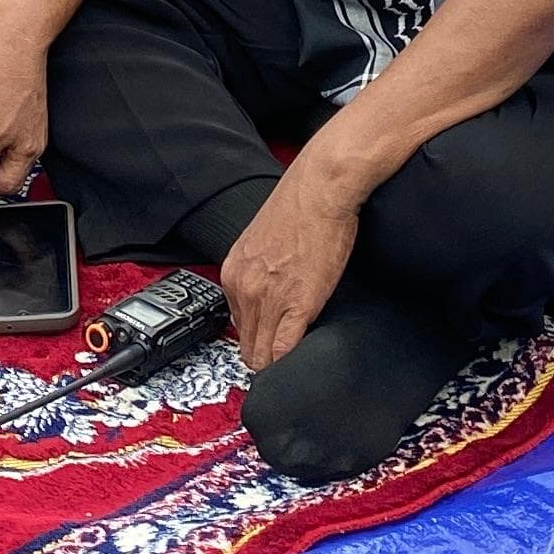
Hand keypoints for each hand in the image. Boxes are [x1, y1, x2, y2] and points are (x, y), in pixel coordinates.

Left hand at [218, 165, 363, 376]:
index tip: (268, 344)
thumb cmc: (300, 207)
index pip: (237, 326)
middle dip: (264, 357)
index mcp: (234, 272)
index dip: (256, 339)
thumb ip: (256, 271)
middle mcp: (244, 287)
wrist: (320, 189)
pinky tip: (301, 359)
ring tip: (292, 363)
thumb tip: (266, 294)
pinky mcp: (299, 305)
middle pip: (247, 346)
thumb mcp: (261, 242)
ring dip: (276, 362)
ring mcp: (270, 299)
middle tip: (281, 361)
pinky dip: (291, 360)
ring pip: (263, 355)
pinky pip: (285, 350)